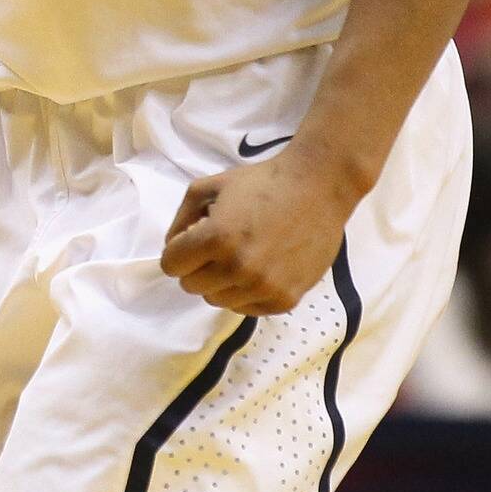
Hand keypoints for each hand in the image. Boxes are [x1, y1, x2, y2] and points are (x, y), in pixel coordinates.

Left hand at [160, 145, 354, 314]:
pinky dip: (246, 293)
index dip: (179, 250)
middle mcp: (238, 268)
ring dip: (221, 282)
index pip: (171, 265)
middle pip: (191, 286)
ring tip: (242, 256)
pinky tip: (260, 268)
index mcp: (216, 238)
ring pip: (217, 300)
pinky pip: (247, 309)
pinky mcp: (285, 299)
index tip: (194, 240)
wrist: (318, 189)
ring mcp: (263, 287)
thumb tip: (172, 247)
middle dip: (197, 266)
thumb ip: (181, 218)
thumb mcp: (211, 186)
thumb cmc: (263, 182)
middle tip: (218, 247)